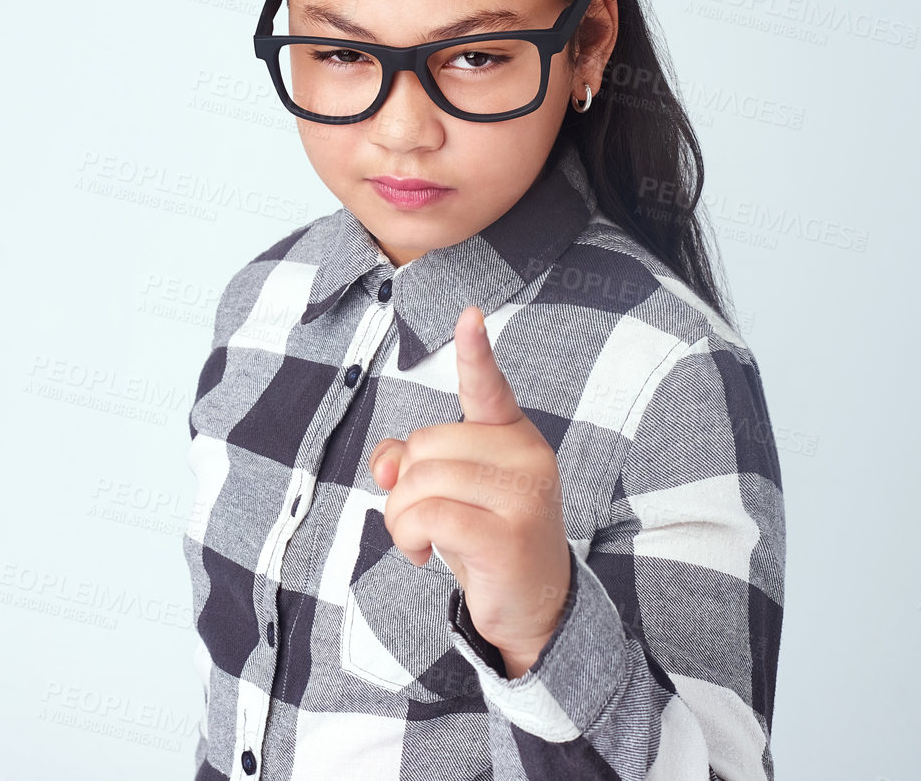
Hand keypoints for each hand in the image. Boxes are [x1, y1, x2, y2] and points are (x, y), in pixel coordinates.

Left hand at [367, 305, 570, 677]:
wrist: (533, 605)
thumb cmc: (485, 535)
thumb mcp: (448, 490)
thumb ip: (412, 461)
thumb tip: (388, 465)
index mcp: (513, 435)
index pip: (489, 387)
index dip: (475, 351)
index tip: (469, 314)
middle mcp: (526, 455)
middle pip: (425, 445)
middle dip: (405, 487)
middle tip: (422, 520)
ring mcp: (522, 494)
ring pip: (420, 481)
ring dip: (401, 518)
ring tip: (422, 540)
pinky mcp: (507, 535)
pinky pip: (428, 515)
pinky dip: (409, 536)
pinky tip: (423, 555)